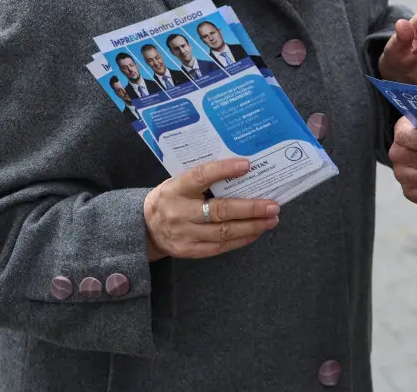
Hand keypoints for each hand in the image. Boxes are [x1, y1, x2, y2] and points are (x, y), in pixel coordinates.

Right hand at [143, 159, 279, 259]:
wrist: (144, 227)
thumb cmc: (170, 198)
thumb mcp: (178, 182)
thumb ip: (203, 179)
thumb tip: (242, 170)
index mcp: (176, 188)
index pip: (201, 176)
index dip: (224, 170)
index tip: (247, 165)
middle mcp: (179, 212)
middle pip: (220, 211)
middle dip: (250, 208)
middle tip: (273, 205)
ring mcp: (185, 234)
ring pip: (224, 232)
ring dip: (252, 226)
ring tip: (271, 219)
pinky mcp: (189, 251)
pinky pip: (220, 247)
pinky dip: (242, 239)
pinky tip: (256, 232)